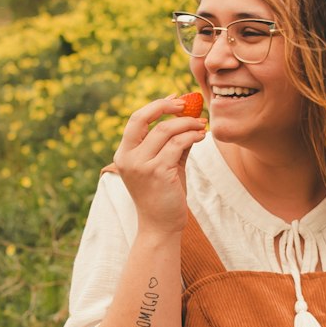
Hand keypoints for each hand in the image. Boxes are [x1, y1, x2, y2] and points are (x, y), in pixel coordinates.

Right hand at [112, 95, 206, 234]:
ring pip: (164, 130)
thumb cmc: (164, 196)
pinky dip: (191, 136)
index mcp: (124, 154)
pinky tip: (201, 137)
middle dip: (166, 106)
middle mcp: (128, 158)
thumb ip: (171, 143)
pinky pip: (177, 145)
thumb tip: (188, 117)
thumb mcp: (165, 164)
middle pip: (143, 118)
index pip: (136, 120)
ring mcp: (140, 165)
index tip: (176, 100)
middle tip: (188, 105)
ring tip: (201, 125)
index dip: (156, 106)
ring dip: (186, 124)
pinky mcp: (157, 172)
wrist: (161, 226)